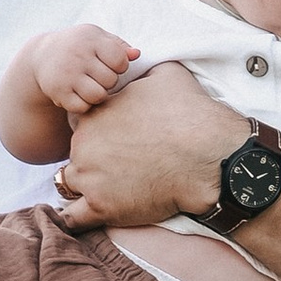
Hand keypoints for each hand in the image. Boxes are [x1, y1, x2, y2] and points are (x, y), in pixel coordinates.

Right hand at [29, 23, 137, 119]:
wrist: (43, 54)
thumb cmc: (80, 46)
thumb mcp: (98, 38)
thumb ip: (119, 46)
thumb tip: (137, 54)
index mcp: (90, 39)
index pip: (120, 60)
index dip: (120, 66)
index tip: (110, 64)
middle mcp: (77, 55)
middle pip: (111, 80)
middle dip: (108, 81)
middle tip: (97, 76)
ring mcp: (67, 74)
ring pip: (98, 96)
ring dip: (98, 94)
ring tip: (91, 86)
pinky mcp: (58, 91)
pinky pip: (82, 107)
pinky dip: (83, 104)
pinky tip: (79, 94)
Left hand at [53, 61, 242, 230]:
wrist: (208, 157)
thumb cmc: (190, 115)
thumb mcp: (166, 75)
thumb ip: (145, 71)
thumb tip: (145, 61)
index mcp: (94, 115)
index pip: (80, 125)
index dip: (97, 133)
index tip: (115, 141)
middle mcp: (83, 145)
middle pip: (76, 154)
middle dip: (92, 159)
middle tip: (120, 166)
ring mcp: (89, 178)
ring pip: (71, 184)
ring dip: (85, 187)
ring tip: (109, 190)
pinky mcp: (102, 208)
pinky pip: (73, 219)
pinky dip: (76, 218)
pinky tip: (86, 216)